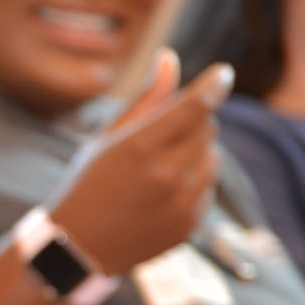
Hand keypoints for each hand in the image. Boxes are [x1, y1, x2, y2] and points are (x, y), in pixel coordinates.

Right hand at [48, 48, 233, 273]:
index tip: (224, 72)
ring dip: (196, 150)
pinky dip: (194, 179)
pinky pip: (209, 186)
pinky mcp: (192, 223)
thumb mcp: (108, 137)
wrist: (80, 246)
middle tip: (158, 134)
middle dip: (191, 122)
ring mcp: (183, 203)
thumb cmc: (88, 183)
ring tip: (159, 164)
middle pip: (206, 129)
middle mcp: (167, 176)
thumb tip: (170, 58)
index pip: (195, 107)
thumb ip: (146, 98)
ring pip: (212, 157)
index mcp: (140, 148)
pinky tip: (163, 189)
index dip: (213, 86)